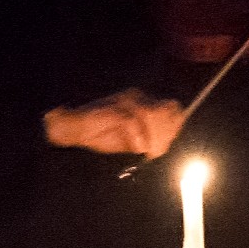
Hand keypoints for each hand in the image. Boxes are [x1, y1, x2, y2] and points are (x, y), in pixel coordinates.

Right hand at [42, 92, 186, 156]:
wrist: (74, 130)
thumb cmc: (101, 135)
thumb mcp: (132, 139)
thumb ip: (151, 137)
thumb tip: (168, 142)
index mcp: (143, 101)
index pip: (173, 108)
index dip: (175, 127)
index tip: (168, 143)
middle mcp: (137, 97)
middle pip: (167, 112)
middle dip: (164, 134)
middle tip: (156, 150)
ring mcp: (125, 101)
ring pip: (153, 115)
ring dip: (152, 137)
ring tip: (146, 150)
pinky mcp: (115, 108)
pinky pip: (133, 122)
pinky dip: (138, 138)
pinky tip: (137, 149)